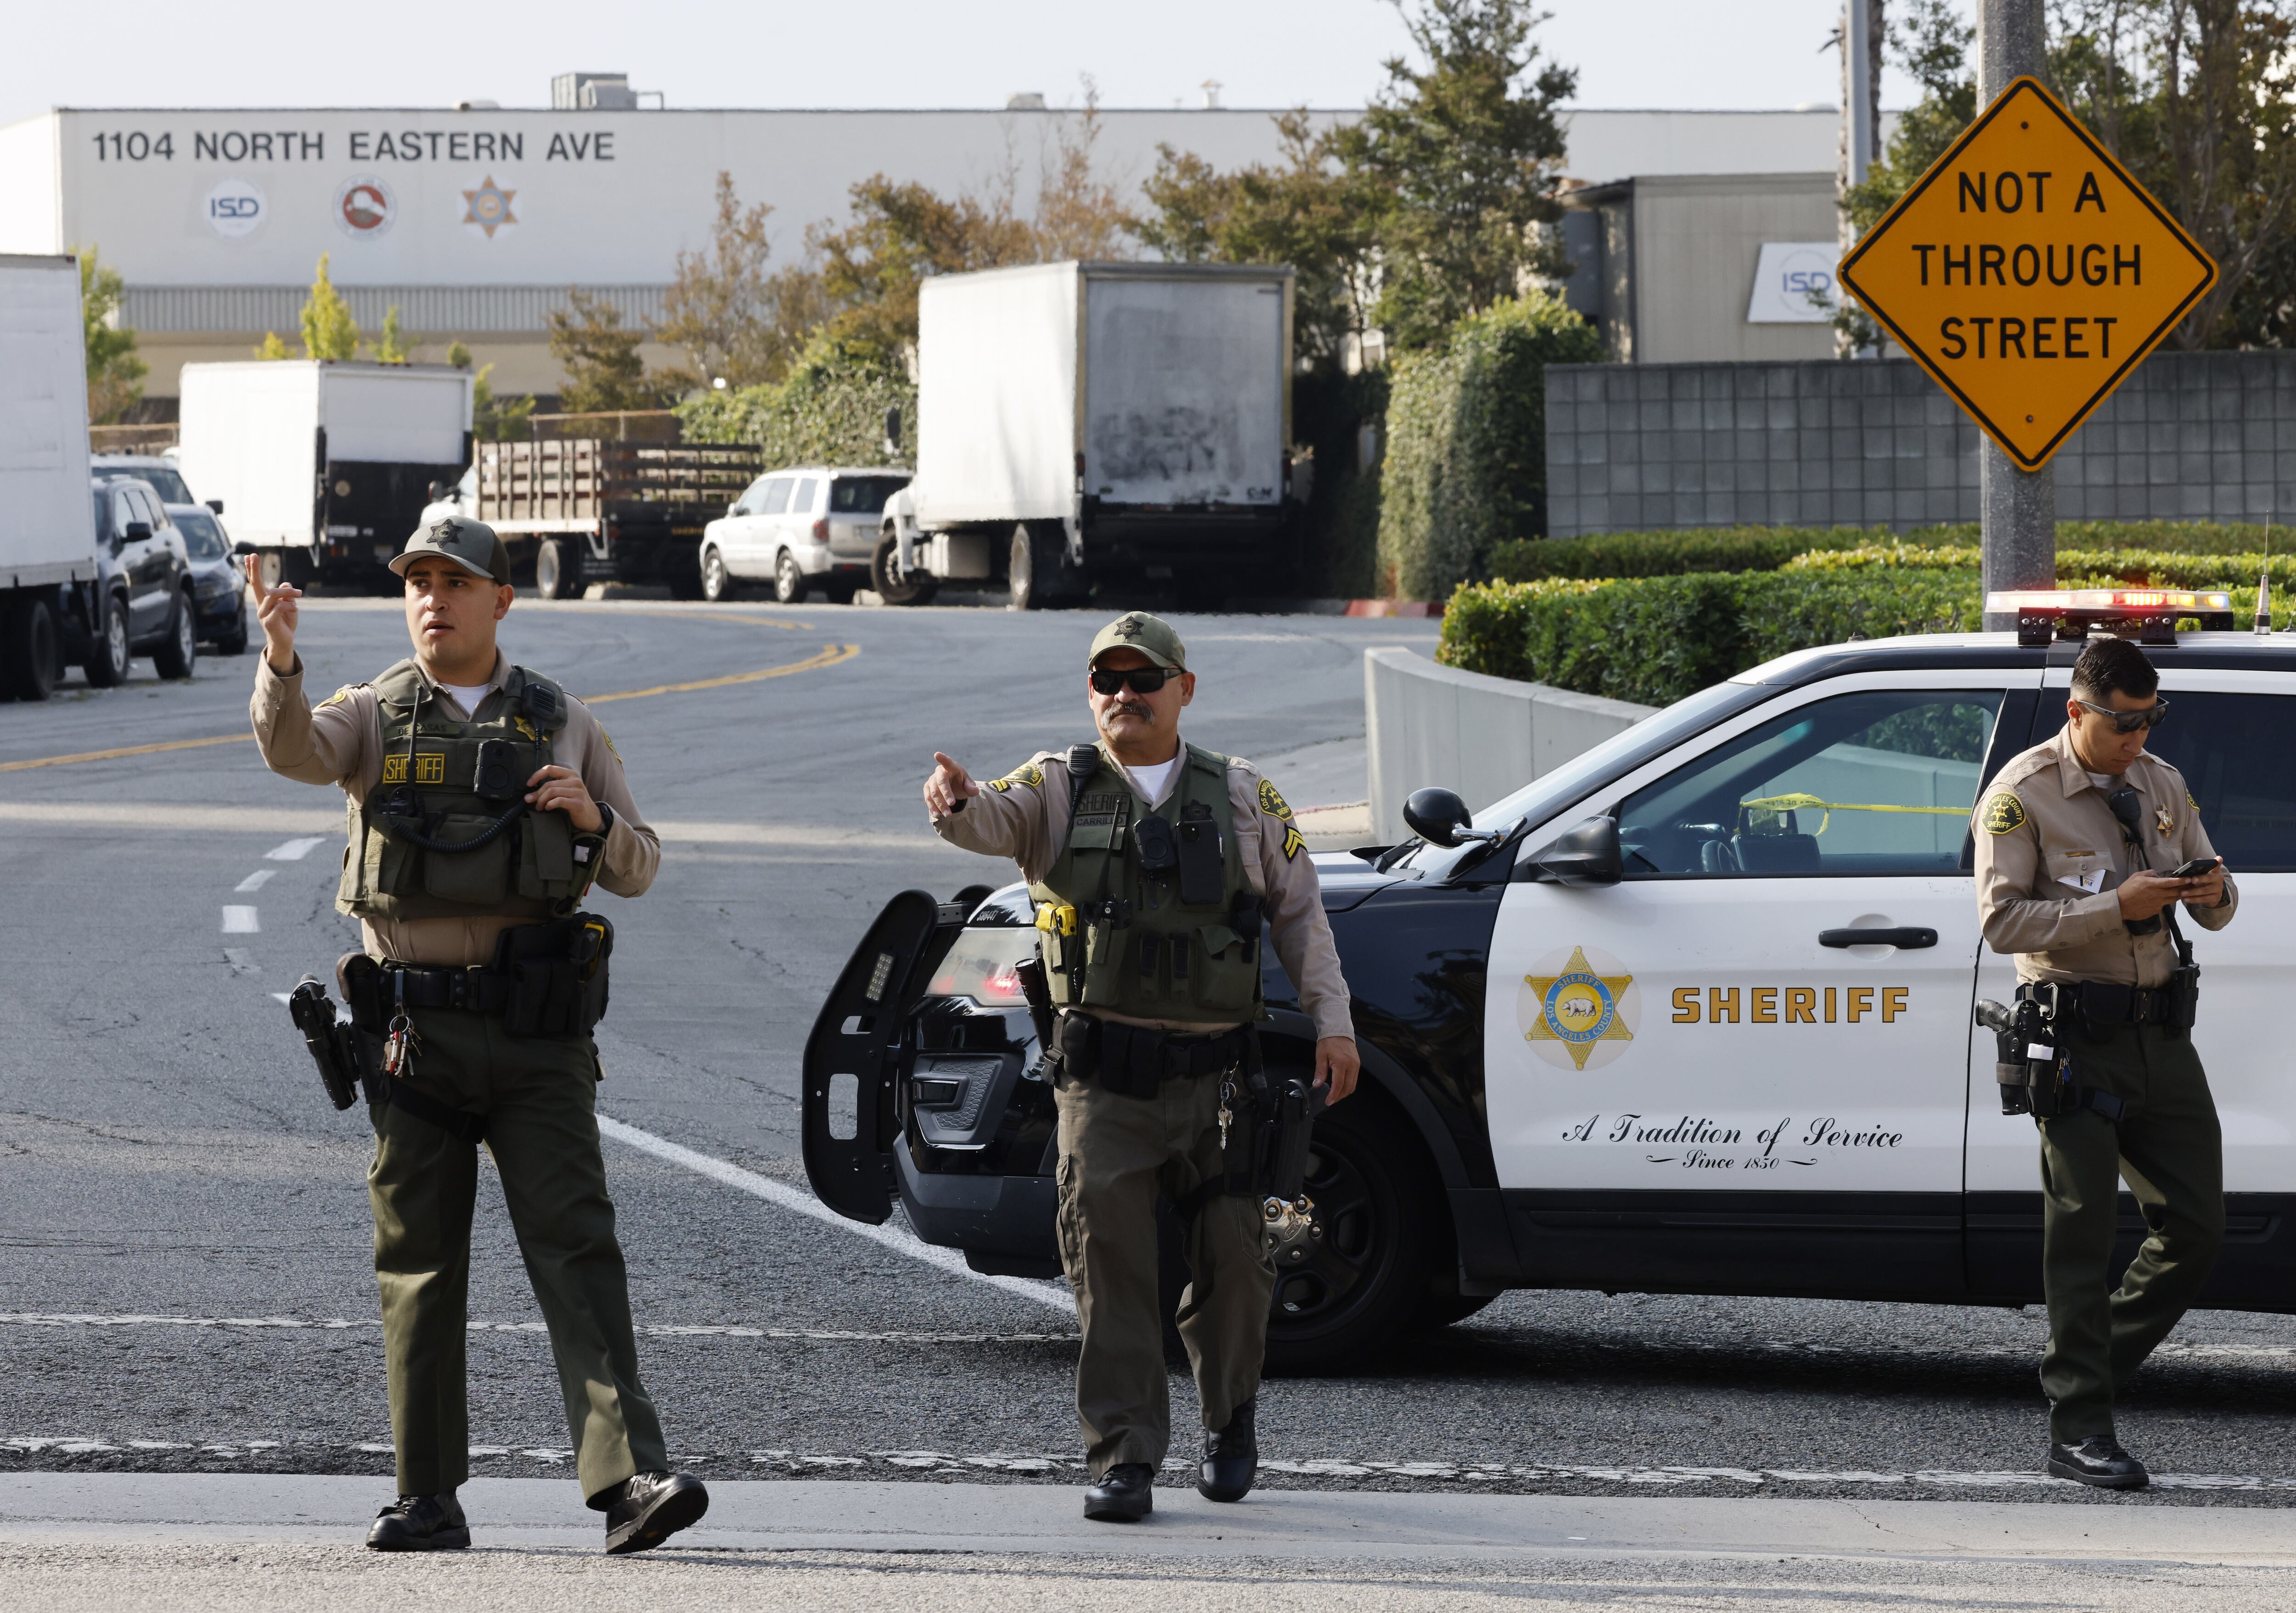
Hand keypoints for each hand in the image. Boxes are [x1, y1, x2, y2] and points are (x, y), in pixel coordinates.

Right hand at [248, 556, 299, 672]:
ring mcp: (263, 613)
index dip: (253, 569)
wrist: (284, 641)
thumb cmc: (286, 622)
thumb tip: (286, 584)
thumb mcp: (289, 605)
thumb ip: (287, 595)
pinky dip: (290, 606)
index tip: (249, 555)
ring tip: (299, 593)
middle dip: (254, 569)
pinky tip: (294, 610)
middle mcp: (261, 605)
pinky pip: (281, 607)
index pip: (256, 582)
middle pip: (256, 584)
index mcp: (264, 599)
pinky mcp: (269, 622)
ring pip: (273, 595)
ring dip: (288, 593)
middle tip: (253, 554)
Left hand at [526, 764, 601, 832]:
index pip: (550, 769)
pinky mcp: (577, 803)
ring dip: (541, 800)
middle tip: (530, 801)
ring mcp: (578, 791)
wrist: (591, 816)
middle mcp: (575, 780)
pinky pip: (558, 801)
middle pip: (549, 784)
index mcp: (571, 774)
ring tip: (539, 807)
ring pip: (552, 792)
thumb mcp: (565, 790)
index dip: (537, 775)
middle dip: (537, 794)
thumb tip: (530, 794)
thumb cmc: (575, 802)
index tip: (529, 784)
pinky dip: (549, 805)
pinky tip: (548, 808)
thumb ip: (552, 787)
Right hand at [925, 752, 979, 817]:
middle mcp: (939, 772)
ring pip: (933, 793)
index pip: (947, 762)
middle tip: (952, 804)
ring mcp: (931, 780)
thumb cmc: (961, 783)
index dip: (942, 758)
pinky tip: (938, 815)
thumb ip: (971, 787)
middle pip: (940, 782)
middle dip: (946, 793)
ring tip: (948, 815)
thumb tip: (975, 791)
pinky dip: (933, 807)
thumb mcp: (968, 784)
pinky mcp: (927, 789)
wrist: (952, 787)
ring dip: (940, 804)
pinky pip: (928, 798)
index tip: (937, 754)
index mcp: (951, 767)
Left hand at [1314, 1035, 1359, 1103]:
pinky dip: (1348, 1086)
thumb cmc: (1329, 1041)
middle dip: (1339, 1096)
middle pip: (1347, 1088)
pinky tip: (1340, 1087)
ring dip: (1344, 1093)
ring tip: (1335, 1095)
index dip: (1333, 1095)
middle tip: (1330, 1100)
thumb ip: (1320, 1072)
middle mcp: (1351, 1065)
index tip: (1328, 1101)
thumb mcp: (1321, 1056)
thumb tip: (1317, 1084)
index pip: (1338, 1085)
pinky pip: (1354, 1079)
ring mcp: (1356, 1064)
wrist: (1338, 1030)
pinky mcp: (1357, 1064)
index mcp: (1341, 1063)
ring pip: (1352, 1085)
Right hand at [2117, 869, 2194, 921]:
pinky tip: (2163, 899)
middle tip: (2190, 885)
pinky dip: (2165, 901)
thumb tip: (2158, 875)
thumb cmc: (2126, 889)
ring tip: (2181, 891)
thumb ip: (2149, 874)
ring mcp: (2158, 904)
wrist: (2120, 905)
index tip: (2189, 879)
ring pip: (2173, 899)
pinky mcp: (2156, 910)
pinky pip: (2164, 905)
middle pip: (2176, 892)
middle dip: (2184, 888)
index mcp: (2152, 884)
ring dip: (2178, 895)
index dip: (2182, 880)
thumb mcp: (2136, 876)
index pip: (2171, 882)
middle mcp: (2157, 894)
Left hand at [2180, 859, 2226, 909]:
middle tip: (2191, 880)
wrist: (2213, 894)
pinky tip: (2186, 899)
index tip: (2217, 858)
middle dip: (2200, 879)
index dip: (2217, 863)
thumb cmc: (2205, 881)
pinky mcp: (2215, 899)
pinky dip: (2193, 899)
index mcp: (2216, 873)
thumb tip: (2198, 859)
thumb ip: (2201, 867)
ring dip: (2193, 892)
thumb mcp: (2204, 874)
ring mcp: (2218, 890)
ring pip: (2205, 891)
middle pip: (2209, 879)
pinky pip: (2203, 899)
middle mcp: (2219, 881)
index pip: (2216, 866)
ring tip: (2182, 892)